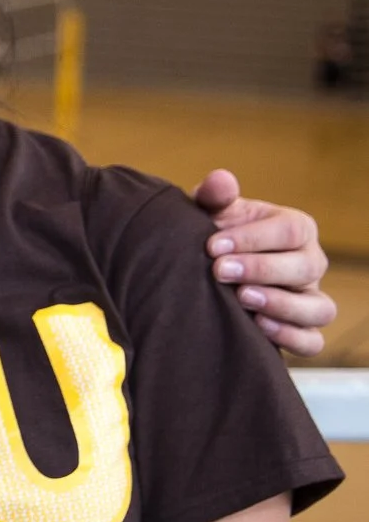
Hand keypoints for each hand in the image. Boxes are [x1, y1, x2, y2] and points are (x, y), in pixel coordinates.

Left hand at [194, 169, 333, 356]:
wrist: (201, 274)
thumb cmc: (214, 238)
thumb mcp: (210, 214)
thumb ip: (215, 197)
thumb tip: (221, 179)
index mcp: (294, 229)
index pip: (290, 230)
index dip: (253, 238)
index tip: (212, 246)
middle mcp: (309, 263)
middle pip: (306, 267)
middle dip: (262, 269)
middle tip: (220, 271)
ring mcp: (308, 299)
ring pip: (319, 308)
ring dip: (282, 305)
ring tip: (242, 299)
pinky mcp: (299, 330)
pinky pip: (312, 341)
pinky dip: (290, 337)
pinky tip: (257, 326)